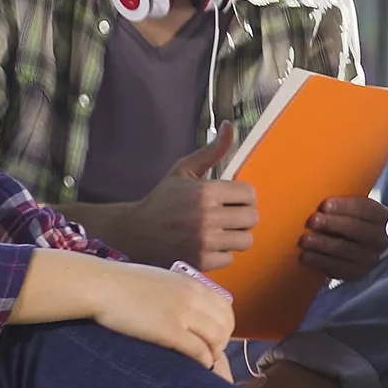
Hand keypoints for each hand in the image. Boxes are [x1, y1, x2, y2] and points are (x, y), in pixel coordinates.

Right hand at [90, 262, 234, 366]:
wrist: (101, 285)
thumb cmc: (124, 284)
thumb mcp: (163, 280)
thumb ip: (181, 292)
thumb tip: (190, 309)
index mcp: (193, 284)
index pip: (226, 308)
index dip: (224, 327)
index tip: (214, 338)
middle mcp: (193, 297)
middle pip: (226, 325)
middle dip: (221, 342)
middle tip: (209, 353)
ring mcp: (183, 314)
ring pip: (218, 339)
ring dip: (214, 354)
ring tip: (203, 361)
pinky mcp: (169, 331)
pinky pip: (199, 350)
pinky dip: (203, 361)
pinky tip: (196, 366)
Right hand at [127, 124, 259, 269]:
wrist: (134, 233)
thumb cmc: (163, 200)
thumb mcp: (184, 171)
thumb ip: (212, 151)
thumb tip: (229, 125)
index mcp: (205, 191)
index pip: (250, 194)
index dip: (242, 196)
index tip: (230, 199)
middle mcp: (207, 217)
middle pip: (253, 217)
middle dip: (242, 216)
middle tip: (227, 216)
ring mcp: (204, 242)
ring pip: (246, 240)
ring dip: (235, 236)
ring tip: (219, 231)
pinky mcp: (201, 262)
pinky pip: (231, 258)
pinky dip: (221, 254)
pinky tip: (206, 246)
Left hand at [298, 196, 387, 281]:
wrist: (349, 244)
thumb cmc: (343, 219)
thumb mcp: (346, 207)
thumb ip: (338, 200)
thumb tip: (314, 185)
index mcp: (379, 216)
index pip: (365, 209)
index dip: (344, 207)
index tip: (324, 205)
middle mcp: (379, 238)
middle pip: (357, 229)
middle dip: (332, 224)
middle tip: (312, 221)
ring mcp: (369, 258)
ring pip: (346, 250)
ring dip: (323, 244)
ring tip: (304, 240)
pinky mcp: (356, 274)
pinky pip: (338, 269)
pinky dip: (319, 261)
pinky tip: (305, 256)